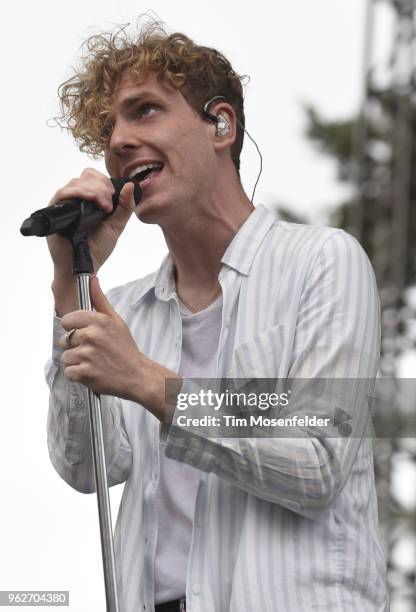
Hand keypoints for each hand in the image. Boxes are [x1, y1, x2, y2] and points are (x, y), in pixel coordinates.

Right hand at [48, 168, 134, 314]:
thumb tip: (131, 185)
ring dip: (93, 190)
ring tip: (103, 206)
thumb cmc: (97, 248)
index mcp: (86, 201)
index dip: (103, 181)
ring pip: (74, 183)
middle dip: (101, 186)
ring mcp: (63, 206)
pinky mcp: (54, 213)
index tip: (113, 195)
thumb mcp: (116, 225)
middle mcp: (73, 201)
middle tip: (108, 204)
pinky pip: (62, 194)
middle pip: (83, 177)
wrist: (86, 266)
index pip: (91, 177)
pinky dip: (78, 193)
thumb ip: (125, 207)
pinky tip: (90, 201)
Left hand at [59, 277, 179, 419]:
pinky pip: (69, 372)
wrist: (137, 375)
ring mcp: (88, 355)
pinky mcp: (85, 373)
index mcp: (98, 321)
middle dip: (75, 346)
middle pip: (64, 340)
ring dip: (76, 362)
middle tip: (93, 351)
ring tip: (93, 362)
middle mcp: (92, 336)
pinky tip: (91, 372)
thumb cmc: (125, 348)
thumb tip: (92, 279)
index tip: (84, 334)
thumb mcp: (116, 321)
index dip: (73, 328)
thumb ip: (100, 300)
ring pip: (66, 357)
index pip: (67, 320)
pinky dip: (78, 375)